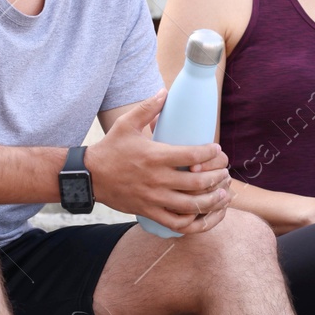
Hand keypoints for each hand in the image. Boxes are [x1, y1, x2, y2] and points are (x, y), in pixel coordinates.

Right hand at [87, 91, 230, 234]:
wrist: (90, 176)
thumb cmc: (111, 148)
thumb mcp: (126, 124)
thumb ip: (148, 108)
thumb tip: (165, 91)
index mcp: (155, 155)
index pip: (192, 154)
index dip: (210, 152)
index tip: (216, 149)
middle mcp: (157, 178)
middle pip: (197, 182)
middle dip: (217, 178)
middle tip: (225, 173)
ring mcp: (154, 198)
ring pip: (191, 206)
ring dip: (212, 201)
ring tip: (222, 195)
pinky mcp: (149, 212)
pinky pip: (176, 223)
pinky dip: (193, 222)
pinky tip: (202, 215)